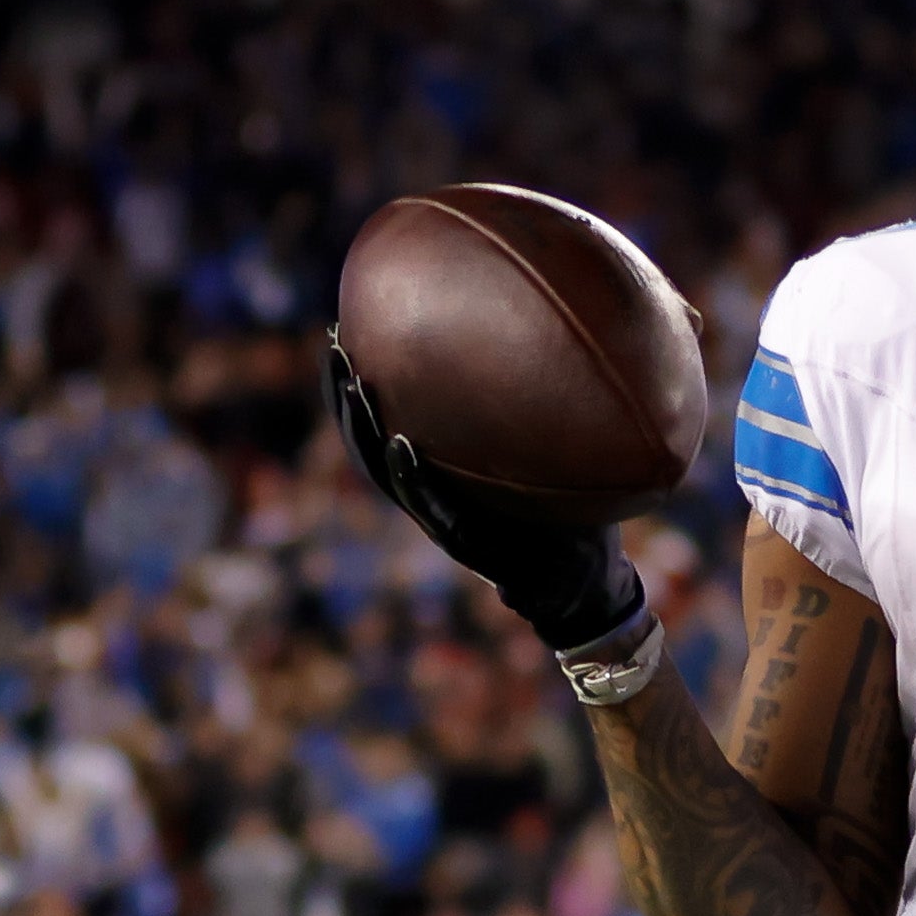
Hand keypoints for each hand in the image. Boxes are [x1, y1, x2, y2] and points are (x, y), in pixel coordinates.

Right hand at [325, 334, 647, 658]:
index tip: (343, 330)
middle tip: (334, 343)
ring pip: (387, 475)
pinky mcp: (468, 545)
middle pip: (369, 442)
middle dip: (345, 396)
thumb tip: (550, 340)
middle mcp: (430, 496)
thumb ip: (528, 413)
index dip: (357, 384)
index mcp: (438, 475)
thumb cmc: (567, 516)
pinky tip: (400, 443)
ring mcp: (443, 521)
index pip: (382, 422)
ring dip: (366, 432)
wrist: (581, 586)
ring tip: (354, 384)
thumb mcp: (540, 455)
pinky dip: (412, 478)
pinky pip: (433, 508)